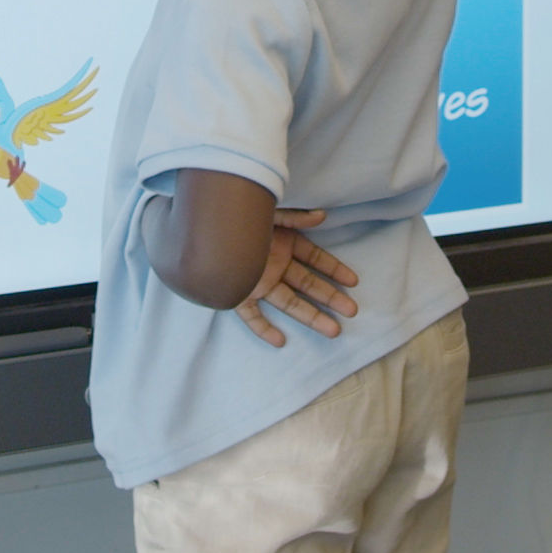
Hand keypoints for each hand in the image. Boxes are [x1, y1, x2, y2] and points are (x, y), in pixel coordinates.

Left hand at [234, 209, 360, 347]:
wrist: (197, 222)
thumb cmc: (234, 213)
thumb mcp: (267, 211)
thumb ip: (294, 216)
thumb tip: (322, 216)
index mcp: (283, 243)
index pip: (316, 259)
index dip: (335, 270)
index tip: (354, 281)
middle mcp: (274, 265)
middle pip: (308, 285)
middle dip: (330, 298)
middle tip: (352, 311)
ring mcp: (257, 282)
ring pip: (289, 302)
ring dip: (311, 316)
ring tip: (334, 330)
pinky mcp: (237, 294)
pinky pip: (251, 316)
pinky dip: (263, 329)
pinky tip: (279, 341)